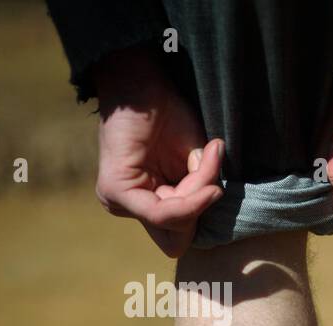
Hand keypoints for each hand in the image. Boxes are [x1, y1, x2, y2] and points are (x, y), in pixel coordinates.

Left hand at [94, 47, 222, 257]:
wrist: (142, 81)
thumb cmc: (168, 114)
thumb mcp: (195, 162)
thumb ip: (200, 189)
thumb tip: (216, 199)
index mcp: (144, 203)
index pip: (180, 235)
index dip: (201, 215)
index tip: (217, 182)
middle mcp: (128, 207)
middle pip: (177, 238)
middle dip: (198, 211)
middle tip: (205, 174)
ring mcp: (117, 201)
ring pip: (174, 223)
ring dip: (197, 193)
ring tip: (203, 158)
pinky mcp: (115, 191)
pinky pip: (162, 212)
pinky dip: (190, 194)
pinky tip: (201, 171)